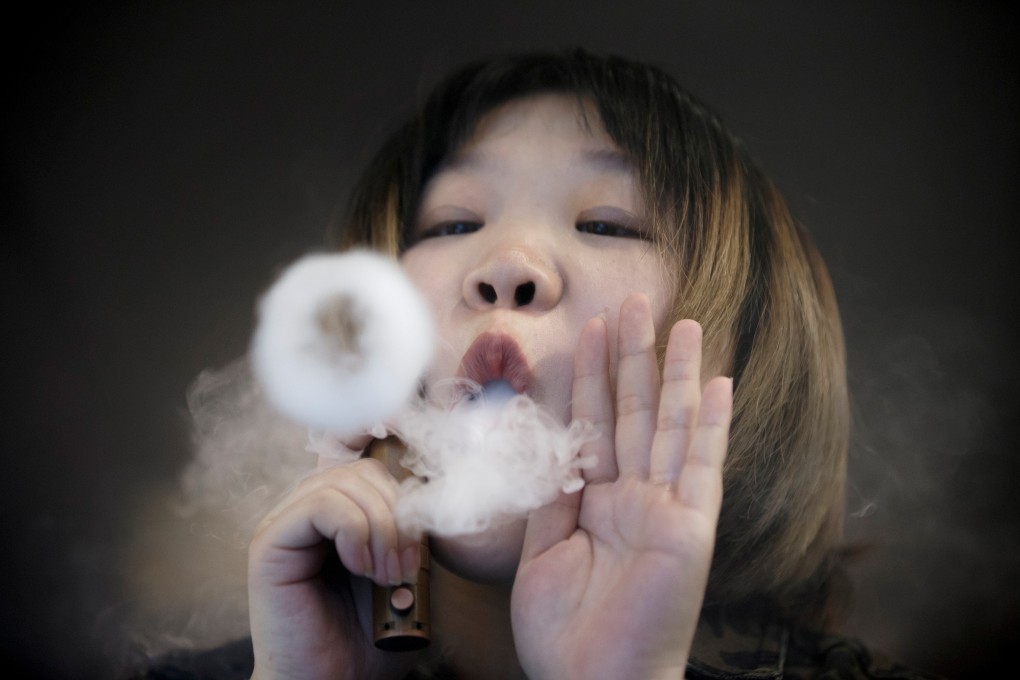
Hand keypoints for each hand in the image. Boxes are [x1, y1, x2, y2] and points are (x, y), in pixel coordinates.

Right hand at [248, 450, 422, 679]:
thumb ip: (411, 533)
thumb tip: (428, 499)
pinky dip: (353, 531)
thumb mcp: (404, 575)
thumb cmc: (368, 640)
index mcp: (339, 515)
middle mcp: (307, 511)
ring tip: (384, 575)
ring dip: (379, 527)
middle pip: (363, 472)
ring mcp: (285, 523)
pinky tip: (360, 568)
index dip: (406, 499)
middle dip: (397, 515)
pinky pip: (320, 505)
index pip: (376, 471)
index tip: (421, 548)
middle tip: (405, 568)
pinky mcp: (270, 542)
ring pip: (343, 482)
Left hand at [511, 294, 732, 679]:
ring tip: (680, 322)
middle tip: (634, 300)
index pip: (595, 423)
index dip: (590, 375)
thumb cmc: (565, 632)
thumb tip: (551, 443)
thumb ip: (550, 494)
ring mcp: (666, 509)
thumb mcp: (541, 552)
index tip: (588, 328)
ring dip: (676, 374)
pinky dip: (713, 425)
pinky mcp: (690, 529)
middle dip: (632, 356)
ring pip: (672, 426)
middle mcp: (635, 496)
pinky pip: (703, 468)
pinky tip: (718, 383)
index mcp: (596, 501)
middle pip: (635, 411)